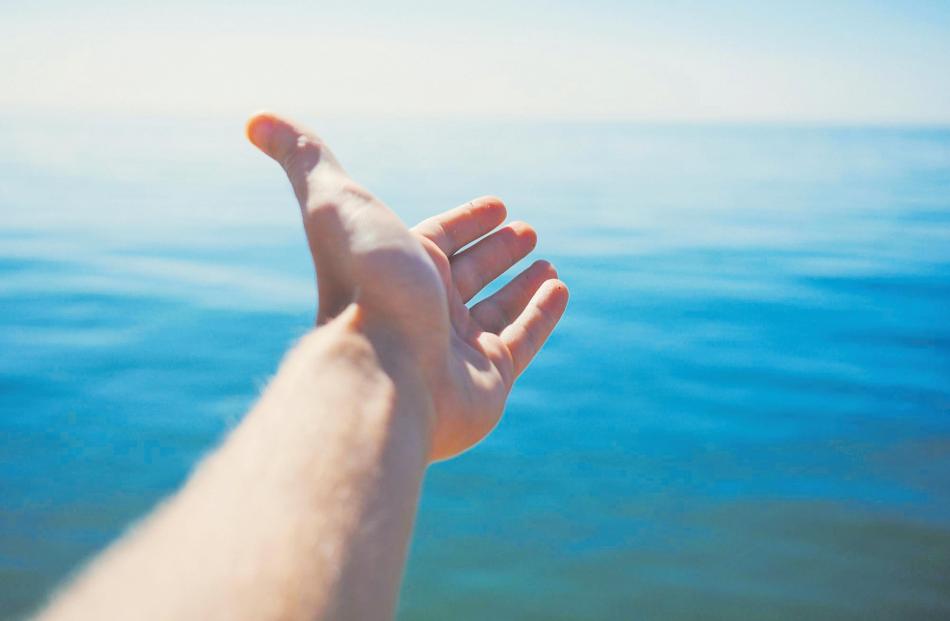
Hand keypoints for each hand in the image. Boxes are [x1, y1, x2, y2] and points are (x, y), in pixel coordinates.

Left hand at [246, 113, 567, 460]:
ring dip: (521, 284)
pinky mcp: (489, 380)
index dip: (467, 221)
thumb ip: (306, 158)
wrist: (382, 369)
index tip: (498, 206)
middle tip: (528, 230)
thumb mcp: (333, 202)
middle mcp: (424, 308)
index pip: (439, 237)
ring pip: (497, 309)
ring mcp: (456, 348)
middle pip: (469, 273)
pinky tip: (559, 289)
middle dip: (497, 251)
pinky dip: (543, 316)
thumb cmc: (363, 283)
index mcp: (398, 268)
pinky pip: (523, 341)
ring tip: (546, 262)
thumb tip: (256, 120)